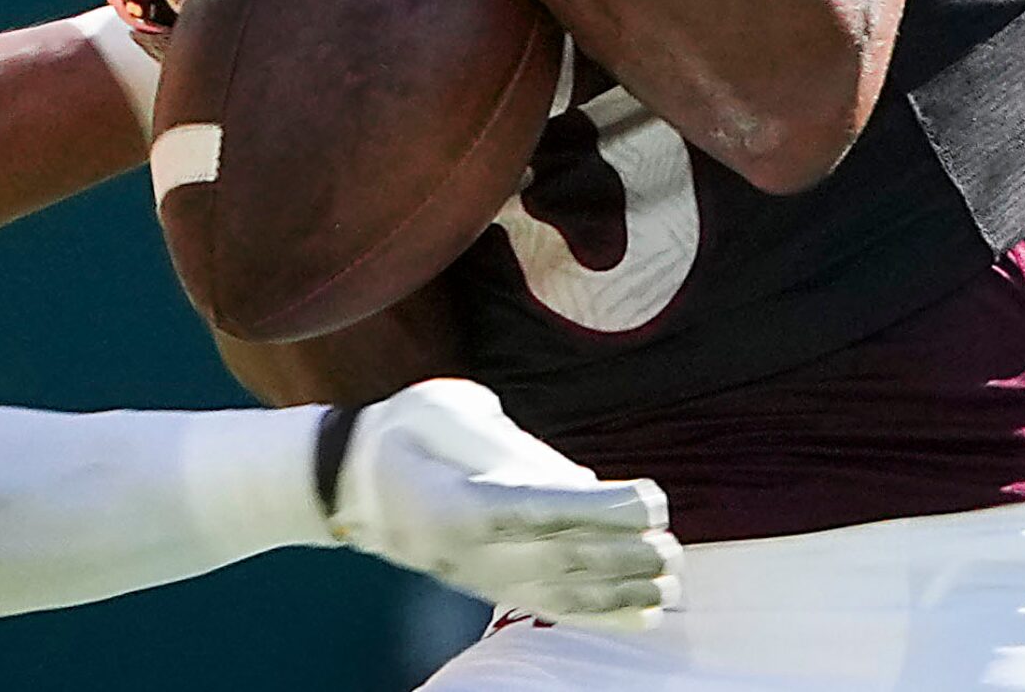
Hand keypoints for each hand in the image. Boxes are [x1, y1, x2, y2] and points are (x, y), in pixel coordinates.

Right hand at [328, 378, 678, 629]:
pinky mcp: (489, 587)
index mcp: (456, 500)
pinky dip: (602, 614)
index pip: (538, 511)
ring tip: (670, 578)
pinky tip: (644, 614)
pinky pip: (550, 608)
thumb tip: (579, 482)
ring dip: (622, 591)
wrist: (353, 482)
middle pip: (557, 560)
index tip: (649, 503)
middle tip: (671, 545)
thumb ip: (511, 444)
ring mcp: (479, 576)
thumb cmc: (406, 431)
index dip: (598, 512)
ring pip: (561, 593)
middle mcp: (469, 550)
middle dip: (622, 557)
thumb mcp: (448, 410)